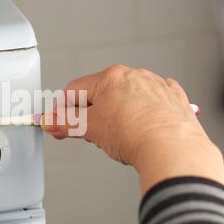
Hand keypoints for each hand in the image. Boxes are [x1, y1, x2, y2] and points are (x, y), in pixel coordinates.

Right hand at [42, 65, 223, 193]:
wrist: (173, 148)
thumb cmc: (135, 134)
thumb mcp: (89, 129)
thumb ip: (65, 123)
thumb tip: (50, 121)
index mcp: (109, 77)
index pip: (74, 90)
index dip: (62, 110)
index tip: (60, 124)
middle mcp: (134, 75)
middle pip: (100, 94)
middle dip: (91, 115)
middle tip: (91, 135)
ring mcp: (156, 86)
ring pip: (126, 99)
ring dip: (117, 115)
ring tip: (120, 138)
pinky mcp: (173, 99)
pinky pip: (150, 104)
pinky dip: (142, 115)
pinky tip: (141, 130)